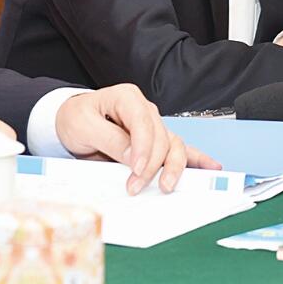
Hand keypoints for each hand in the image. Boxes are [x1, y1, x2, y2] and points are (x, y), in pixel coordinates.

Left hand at [55, 83, 220, 194]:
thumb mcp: (83, 126)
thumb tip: (132, 157)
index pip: (142, 122)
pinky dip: (196, 159)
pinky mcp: (155, 141)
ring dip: (173, 166)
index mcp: (127, 97)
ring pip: (173, 145)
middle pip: (161, 137)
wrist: (71, 121)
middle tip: (136, 186)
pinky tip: (211, 167)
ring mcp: (153, 125)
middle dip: (152, 165)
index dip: (143, 147)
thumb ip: (109, 139)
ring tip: (167, 185)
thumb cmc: (76, 118)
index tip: (136, 169)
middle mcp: (145, 110)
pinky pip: (179, 149)